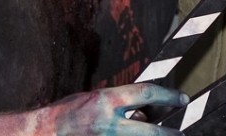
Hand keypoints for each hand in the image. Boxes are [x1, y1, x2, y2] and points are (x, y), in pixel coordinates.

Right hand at [32, 83, 187, 134]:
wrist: (44, 133)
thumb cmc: (68, 113)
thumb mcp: (95, 99)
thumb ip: (119, 104)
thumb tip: (145, 111)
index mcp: (107, 101)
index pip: (146, 94)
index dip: (168, 96)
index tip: (182, 99)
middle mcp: (109, 123)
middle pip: (150, 131)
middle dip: (169, 134)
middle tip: (182, 134)